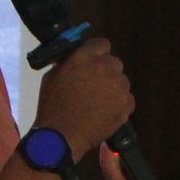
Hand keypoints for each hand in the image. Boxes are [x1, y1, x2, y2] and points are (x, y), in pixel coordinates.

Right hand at [32, 37, 133, 156]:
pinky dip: (119, 106)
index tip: (93, 63)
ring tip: (98, 105)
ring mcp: (118, 86)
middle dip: (106, 72)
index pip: (102, 44)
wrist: (61, 135)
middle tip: (95, 87)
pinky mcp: (126, 104)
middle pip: (114, 63)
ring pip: (122, 82)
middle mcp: (105, 67)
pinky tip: (105, 114)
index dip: (98, 54)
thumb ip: (70, 62)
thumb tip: (79, 58)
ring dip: (113, 89)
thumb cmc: (52, 105)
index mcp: (84, 57)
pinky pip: (127, 100)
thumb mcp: (53, 75)